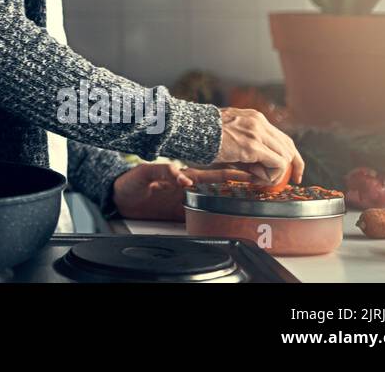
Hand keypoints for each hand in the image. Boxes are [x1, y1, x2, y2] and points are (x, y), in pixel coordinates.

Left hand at [110, 162, 249, 220]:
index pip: (213, 172)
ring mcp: (187, 200)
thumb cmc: (130, 182)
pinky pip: (204, 215)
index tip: (253, 168)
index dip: (233, 172)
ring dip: (235, 198)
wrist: (119, 198)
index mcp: (184, 175)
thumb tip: (180, 174)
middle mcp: (190, 187)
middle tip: (266, 181)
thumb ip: (161, 172)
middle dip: (243, 183)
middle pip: (222, 186)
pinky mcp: (180, 214)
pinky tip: (230, 216)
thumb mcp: (144, 174)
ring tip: (256, 196)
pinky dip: (217, 215)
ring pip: (216, 200)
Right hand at [210, 107, 304, 184]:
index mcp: (254, 117)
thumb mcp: (230, 136)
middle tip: (289, 181)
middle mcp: (259, 121)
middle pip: (289, 146)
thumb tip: (259, 167)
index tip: (291, 171)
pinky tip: (254, 178)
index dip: (290, 156)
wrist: (189, 131)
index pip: (282, 137)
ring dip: (275, 173)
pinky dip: (271, 175)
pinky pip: (277, 164)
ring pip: (284, 157)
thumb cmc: (203, 136)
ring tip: (257, 178)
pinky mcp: (252, 145)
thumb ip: (247, 146)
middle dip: (292, 166)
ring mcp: (256, 132)